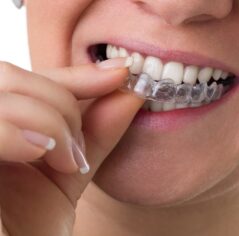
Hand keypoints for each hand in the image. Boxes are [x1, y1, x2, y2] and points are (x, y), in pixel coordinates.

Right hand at [0, 59, 142, 235]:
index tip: (120, 72)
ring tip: (65, 162)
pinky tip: (39, 154)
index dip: (75, 73)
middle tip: (77, 150)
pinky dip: (16, 133)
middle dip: (60, 103)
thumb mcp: (67, 175)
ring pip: (2, 90)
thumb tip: (129, 94)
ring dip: (47, 120)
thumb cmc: (28, 228)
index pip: (26, 79)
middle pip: (10, 75)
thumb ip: (96, 134)